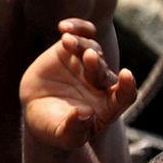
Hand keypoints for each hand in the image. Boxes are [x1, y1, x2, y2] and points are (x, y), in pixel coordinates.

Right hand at [21, 19, 136, 151]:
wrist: (35, 110)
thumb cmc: (53, 127)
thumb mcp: (63, 135)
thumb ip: (74, 128)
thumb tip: (83, 115)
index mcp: (108, 105)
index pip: (125, 95)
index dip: (127, 86)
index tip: (126, 76)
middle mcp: (102, 83)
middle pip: (105, 71)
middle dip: (97, 64)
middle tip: (88, 57)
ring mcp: (88, 64)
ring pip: (93, 50)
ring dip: (83, 45)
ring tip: (67, 42)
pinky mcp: (73, 51)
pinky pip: (82, 34)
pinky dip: (77, 28)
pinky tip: (64, 27)